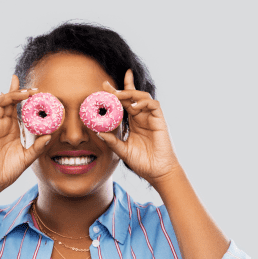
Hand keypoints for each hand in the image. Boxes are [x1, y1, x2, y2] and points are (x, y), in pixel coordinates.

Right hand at [0, 75, 51, 192]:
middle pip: (8, 101)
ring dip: (9, 96)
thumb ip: (38, 147)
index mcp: (13, 128)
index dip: (23, 95)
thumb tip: (51, 136)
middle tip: (33, 89)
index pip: (18, 106)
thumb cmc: (9, 170)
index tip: (37, 89)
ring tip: (23, 93)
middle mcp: (3, 124)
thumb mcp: (28, 157)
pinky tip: (2, 99)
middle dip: (18, 91)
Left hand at [97, 69, 181, 187]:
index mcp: (133, 122)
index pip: (125, 103)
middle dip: (120, 89)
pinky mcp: (160, 121)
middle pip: (132, 96)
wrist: (157, 172)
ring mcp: (151, 118)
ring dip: (130, 94)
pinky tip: (133, 106)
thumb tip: (97, 132)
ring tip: (117, 96)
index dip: (117, 92)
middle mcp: (142, 117)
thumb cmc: (143, 162)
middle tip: (106, 86)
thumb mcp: (123, 151)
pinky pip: (153, 105)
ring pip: (143, 97)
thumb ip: (112, 141)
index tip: (103, 85)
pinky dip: (143, 102)